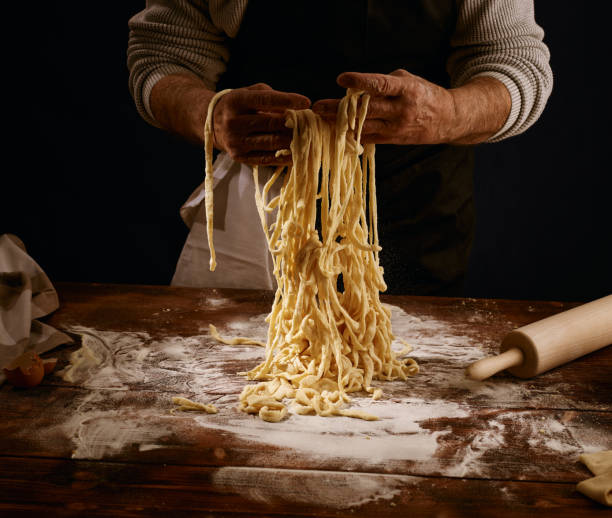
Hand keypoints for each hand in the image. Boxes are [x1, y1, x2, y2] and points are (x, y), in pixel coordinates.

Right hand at [212, 83, 309, 164]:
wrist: (210, 124)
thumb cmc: (238, 106)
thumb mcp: (249, 93)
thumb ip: (270, 97)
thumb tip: (293, 110)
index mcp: (236, 101)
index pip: (265, 100)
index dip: (288, 100)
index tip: (306, 102)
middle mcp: (234, 122)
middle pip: (271, 124)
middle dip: (294, 123)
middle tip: (310, 123)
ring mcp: (236, 141)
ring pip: (272, 142)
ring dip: (292, 141)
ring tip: (307, 137)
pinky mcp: (239, 157)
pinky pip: (266, 158)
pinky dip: (284, 157)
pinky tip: (296, 153)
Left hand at [312, 69, 456, 144]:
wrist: (448, 120)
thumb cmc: (424, 95)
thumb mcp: (409, 80)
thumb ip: (385, 83)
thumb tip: (358, 88)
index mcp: (407, 90)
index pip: (381, 84)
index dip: (360, 82)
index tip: (341, 79)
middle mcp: (401, 110)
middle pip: (366, 109)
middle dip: (339, 108)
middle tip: (317, 106)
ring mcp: (396, 128)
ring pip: (364, 127)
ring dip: (340, 123)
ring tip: (321, 119)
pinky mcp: (393, 140)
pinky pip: (368, 138)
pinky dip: (351, 134)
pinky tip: (335, 130)